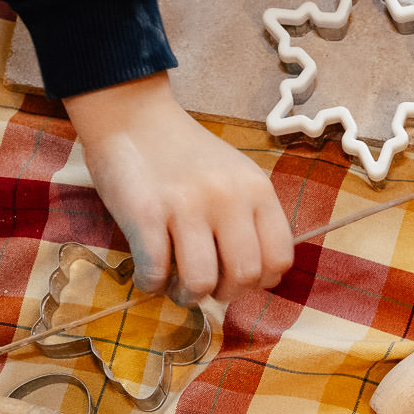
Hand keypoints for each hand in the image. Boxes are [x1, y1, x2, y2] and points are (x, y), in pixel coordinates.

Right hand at [65, 73, 294, 305]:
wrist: (133, 116)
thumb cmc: (185, 155)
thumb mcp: (234, 176)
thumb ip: (248, 217)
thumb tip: (251, 277)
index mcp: (257, 190)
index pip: (280, 258)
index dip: (260, 281)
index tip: (237, 277)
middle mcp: (228, 198)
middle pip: (245, 276)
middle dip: (225, 294)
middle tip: (206, 286)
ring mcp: (186, 206)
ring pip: (202, 282)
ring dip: (187, 296)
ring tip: (176, 286)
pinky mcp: (145, 213)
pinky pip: (155, 272)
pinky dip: (151, 284)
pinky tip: (148, 273)